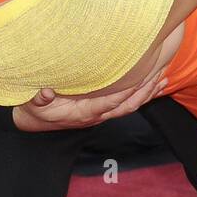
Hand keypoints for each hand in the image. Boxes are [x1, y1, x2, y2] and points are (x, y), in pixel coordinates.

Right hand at [12, 71, 167, 132]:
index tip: (139, 80)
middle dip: (144, 92)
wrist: (34, 120)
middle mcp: (97, 115)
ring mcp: (101, 114)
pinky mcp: (102, 110)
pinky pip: (126, 104)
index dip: (124, 93)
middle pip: (127, 106)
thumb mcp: (33, 104)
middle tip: (159, 76)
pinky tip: (153, 84)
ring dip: (147, 93)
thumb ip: (39, 99)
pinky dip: (141, 95)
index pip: (109, 103)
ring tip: (163, 79)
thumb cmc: (35, 109)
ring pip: (130, 106)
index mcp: (84, 113)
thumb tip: (44, 92)